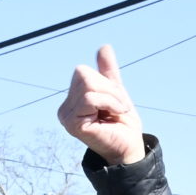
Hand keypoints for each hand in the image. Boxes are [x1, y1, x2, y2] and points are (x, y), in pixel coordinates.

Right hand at [58, 45, 144, 165]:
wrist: (130, 147)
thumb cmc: (122, 123)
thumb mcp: (115, 92)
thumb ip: (107, 72)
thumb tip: (104, 47)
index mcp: (71, 101)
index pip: (82, 72)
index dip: (105, 83)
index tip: (115, 102)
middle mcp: (64, 109)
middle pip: (84, 75)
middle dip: (109, 89)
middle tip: (117, 108)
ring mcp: (66, 117)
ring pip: (88, 86)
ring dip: (112, 97)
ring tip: (116, 112)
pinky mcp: (73, 124)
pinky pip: (90, 98)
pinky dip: (109, 103)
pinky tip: (114, 116)